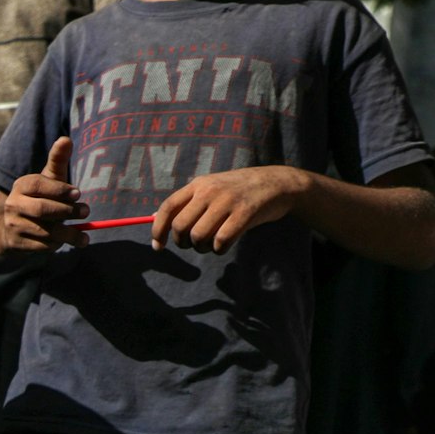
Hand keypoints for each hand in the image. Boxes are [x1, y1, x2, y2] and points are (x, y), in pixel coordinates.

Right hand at [0, 137, 88, 260]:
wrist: (12, 228)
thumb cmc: (39, 198)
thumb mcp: (48, 179)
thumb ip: (57, 160)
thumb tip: (66, 139)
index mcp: (22, 185)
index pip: (39, 185)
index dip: (60, 190)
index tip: (78, 193)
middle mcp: (13, 204)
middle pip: (42, 209)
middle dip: (67, 211)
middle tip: (86, 212)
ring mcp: (13, 225)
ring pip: (45, 231)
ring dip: (68, 234)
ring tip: (84, 236)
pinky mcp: (16, 243)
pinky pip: (42, 246)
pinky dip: (56, 245)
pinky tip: (64, 242)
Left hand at [151, 164, 310, 253]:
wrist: (278, 184)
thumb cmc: (240, 192)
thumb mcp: (212, 188)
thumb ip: (188, 203)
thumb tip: (156, 219)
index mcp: (199, 184)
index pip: (168, 207)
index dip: (158, 230)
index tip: (158, 246)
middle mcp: (210, 191)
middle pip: (181, 226)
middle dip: (182, 243)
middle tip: (193, 245)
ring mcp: (228, 202)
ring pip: (199, 237)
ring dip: (201, 248)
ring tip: (210, 245)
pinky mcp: (245, 214)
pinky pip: (221, 242)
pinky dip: (219, 250)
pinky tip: (224, 246)